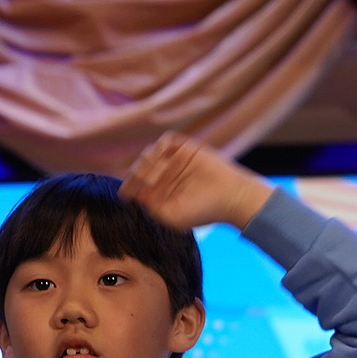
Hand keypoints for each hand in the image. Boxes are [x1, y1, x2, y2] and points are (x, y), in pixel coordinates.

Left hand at [120, 133, 273, 230]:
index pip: (134, 184)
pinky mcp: (186, 148)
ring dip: (149, 163)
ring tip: (158, 175)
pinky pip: (166, 141)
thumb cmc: (202, 211)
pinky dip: (161, 148)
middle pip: (139, 168)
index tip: (126, 194)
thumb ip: (150, 206)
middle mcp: (163, 175)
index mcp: (158, 192)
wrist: (230, 197)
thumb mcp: (171, 216)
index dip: (128, 186)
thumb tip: (133, 194)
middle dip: (138, 175)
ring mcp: (174, 160)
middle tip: (147, 184)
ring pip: (149, 154)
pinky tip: (165, 159)